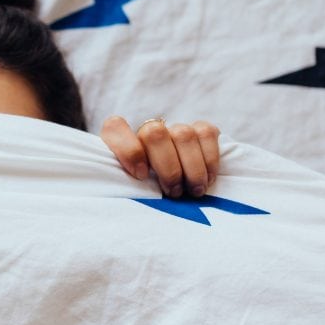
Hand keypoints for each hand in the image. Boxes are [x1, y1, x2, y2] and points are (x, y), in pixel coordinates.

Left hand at [99, 116, 220, 197]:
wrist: (178, 193)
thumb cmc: (144, 195)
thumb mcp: (128, 192)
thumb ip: (124, 186)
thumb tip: (131, 198)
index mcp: (120, 141)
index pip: (115, 127)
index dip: (128, 150)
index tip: (141, 176)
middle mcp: (147, 131)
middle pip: (154, 133)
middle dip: (167, 167)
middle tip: (174, 193)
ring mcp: (174, 129)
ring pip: (183, 135)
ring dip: (192, 168)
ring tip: (194, 191)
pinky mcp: (200, 130)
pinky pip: (207, 134)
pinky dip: (210, 159)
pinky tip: (208, 179)